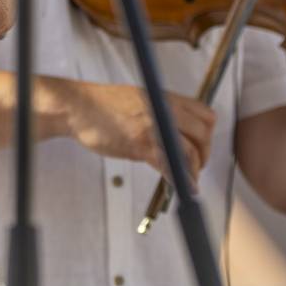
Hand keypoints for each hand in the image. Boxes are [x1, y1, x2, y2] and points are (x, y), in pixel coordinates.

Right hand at [61, 82, 214, 183]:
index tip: (202, 146)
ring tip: (191, 180)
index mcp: (165, 98)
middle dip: (204, 154)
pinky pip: (168, 165)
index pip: (204, 113)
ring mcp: (152, 127)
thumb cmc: (102, 104)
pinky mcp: (139, 145)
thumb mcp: (140, 98)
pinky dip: (180, 179)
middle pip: (202, 134)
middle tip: (198, 166)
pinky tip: (183, 187)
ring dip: (194, 169)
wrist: (77, 107)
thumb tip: (174, 130)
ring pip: (189, 150)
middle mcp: (163, 110)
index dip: (208, 134)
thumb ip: (160, 111)